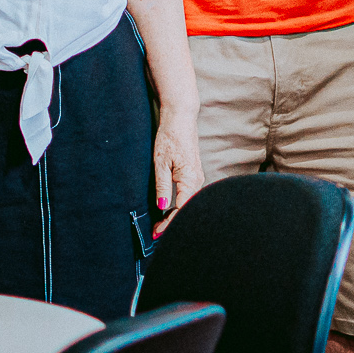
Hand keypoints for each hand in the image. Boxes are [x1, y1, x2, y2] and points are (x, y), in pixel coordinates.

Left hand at [151, 109, 203, 233]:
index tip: (156, 233)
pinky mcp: (194, 174)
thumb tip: (161, 207)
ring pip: (188, 203)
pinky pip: (188, 195)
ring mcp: (197, 177)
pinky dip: (179, 206)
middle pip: (187, 208)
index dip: (169, 223)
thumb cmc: (170, 138)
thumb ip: (162, 186)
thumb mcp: (160, 163)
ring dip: (176, 215)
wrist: (181, 119)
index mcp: (190, 179)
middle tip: (156, 233)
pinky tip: (169, 211)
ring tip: (160, 225)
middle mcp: (197, 180)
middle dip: (173, 223)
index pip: (182, 209)